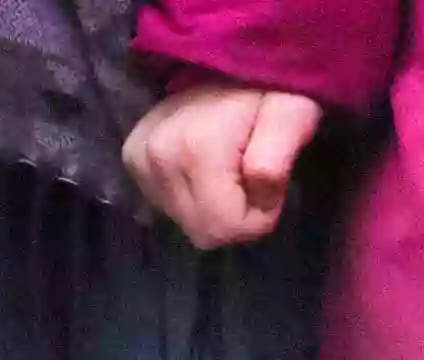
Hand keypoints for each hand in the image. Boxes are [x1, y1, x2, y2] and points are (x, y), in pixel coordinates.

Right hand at [123, 86, 321, 249]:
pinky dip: (191, 197)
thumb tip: (257, 190)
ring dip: (213, 207)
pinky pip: (167, 206)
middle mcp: (157, 157)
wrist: (227, 64)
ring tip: (228, 170)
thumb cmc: (269, 93)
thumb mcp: (292, 118)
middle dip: (235, 216)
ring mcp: (139, 158)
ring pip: (185, 222)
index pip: (223, 229)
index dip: (257, 219)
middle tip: (250, 179)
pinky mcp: (132, 158)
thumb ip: (277, 159)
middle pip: (202, 232)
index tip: (269, 187)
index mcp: (195, 151)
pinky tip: (204, 169)